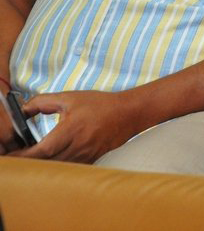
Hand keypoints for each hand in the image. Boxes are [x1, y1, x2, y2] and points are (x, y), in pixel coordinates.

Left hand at [8, 90, 145, 162]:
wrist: (128, 113)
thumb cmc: (100, 105)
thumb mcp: (70, 97)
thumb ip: (43, 102)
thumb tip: (23, 109)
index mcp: (71, 130)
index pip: (41, 150)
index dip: (23, 157)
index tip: (10, 157)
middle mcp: (77, 146)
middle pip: (46, 164)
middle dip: (28, 164)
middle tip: (14, 161)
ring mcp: (84, 156)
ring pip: (56, 169)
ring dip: (41, 167)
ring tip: (28, 162)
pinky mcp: (89, 161)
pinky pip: (67, 169)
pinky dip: (55, 167)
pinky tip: (48, 162)